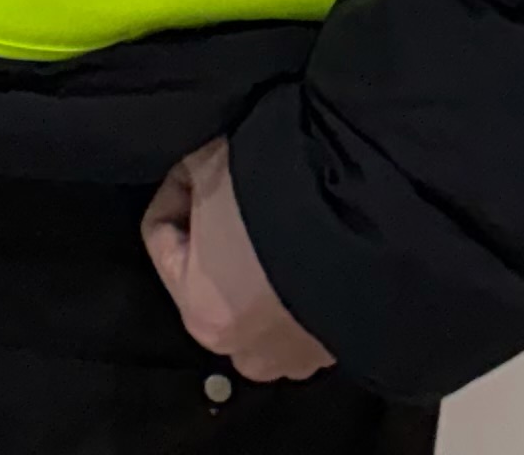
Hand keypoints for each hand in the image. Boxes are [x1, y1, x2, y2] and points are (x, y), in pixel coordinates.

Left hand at [142, 139, 333, 383]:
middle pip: (207, 273)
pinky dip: (292, 289)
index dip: (176, 191)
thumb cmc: (273, 200)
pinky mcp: (332, 355)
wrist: (363, 226)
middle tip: (237, 195)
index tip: (198, 169)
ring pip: (251, 300)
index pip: (160, 235)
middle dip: (216, 235)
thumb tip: (194, 182)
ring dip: (256, 267)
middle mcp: (242, 350)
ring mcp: (292, 358)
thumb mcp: (207, 165)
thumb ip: (188, 179)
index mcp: (201, 311)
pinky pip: (294, 315)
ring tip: (276, 224)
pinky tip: (304, 252)